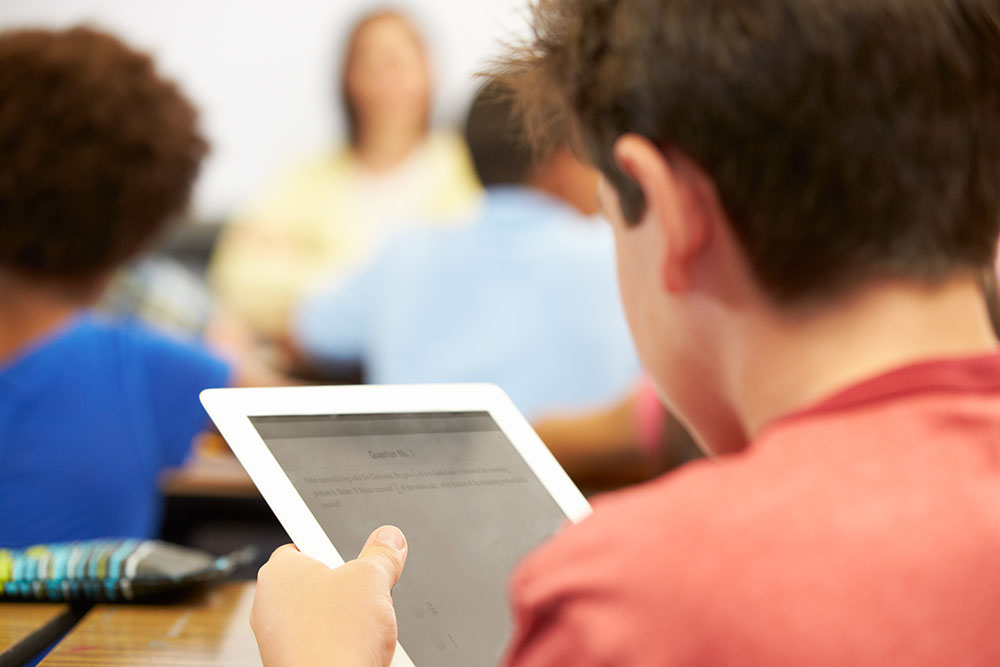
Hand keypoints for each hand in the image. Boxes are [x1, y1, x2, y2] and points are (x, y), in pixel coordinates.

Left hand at [251, 526, 407, 666]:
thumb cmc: (335, 641)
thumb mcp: (372, 580)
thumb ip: (381, 554)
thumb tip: (389, 539)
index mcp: (279, 572)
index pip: (304, 542)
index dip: (334, 544)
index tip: (354, 551)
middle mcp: (269, 604)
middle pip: (316, 580)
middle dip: (345, 586)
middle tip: (366, 592)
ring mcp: (276, 638)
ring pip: (319, 614)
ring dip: (344, 617)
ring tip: (364, 625)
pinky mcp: (289, 662)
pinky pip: (319, 642)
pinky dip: (339, 644)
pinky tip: (357, 649)